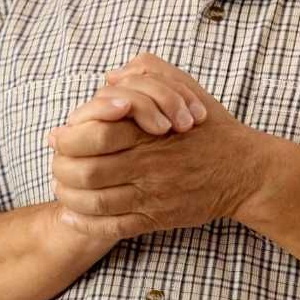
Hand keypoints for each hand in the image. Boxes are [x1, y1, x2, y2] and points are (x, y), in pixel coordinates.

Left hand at [47, 53, 266, 241]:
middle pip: (85, 171)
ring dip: (68, 195)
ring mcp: (152, 195)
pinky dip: (86, 223)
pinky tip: (71, 213)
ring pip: (94, 202)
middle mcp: (147, 165)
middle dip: (60, 167)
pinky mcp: (158, 219)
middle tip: (55, 162)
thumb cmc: (210, 127)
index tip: (59, 134)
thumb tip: (111, 77)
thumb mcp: (184, 86)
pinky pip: (114, 227)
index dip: (68, 136)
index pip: (93, 135)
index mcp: (148, 133)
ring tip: (60, 186)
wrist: (245, 171)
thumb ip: (148, 73)